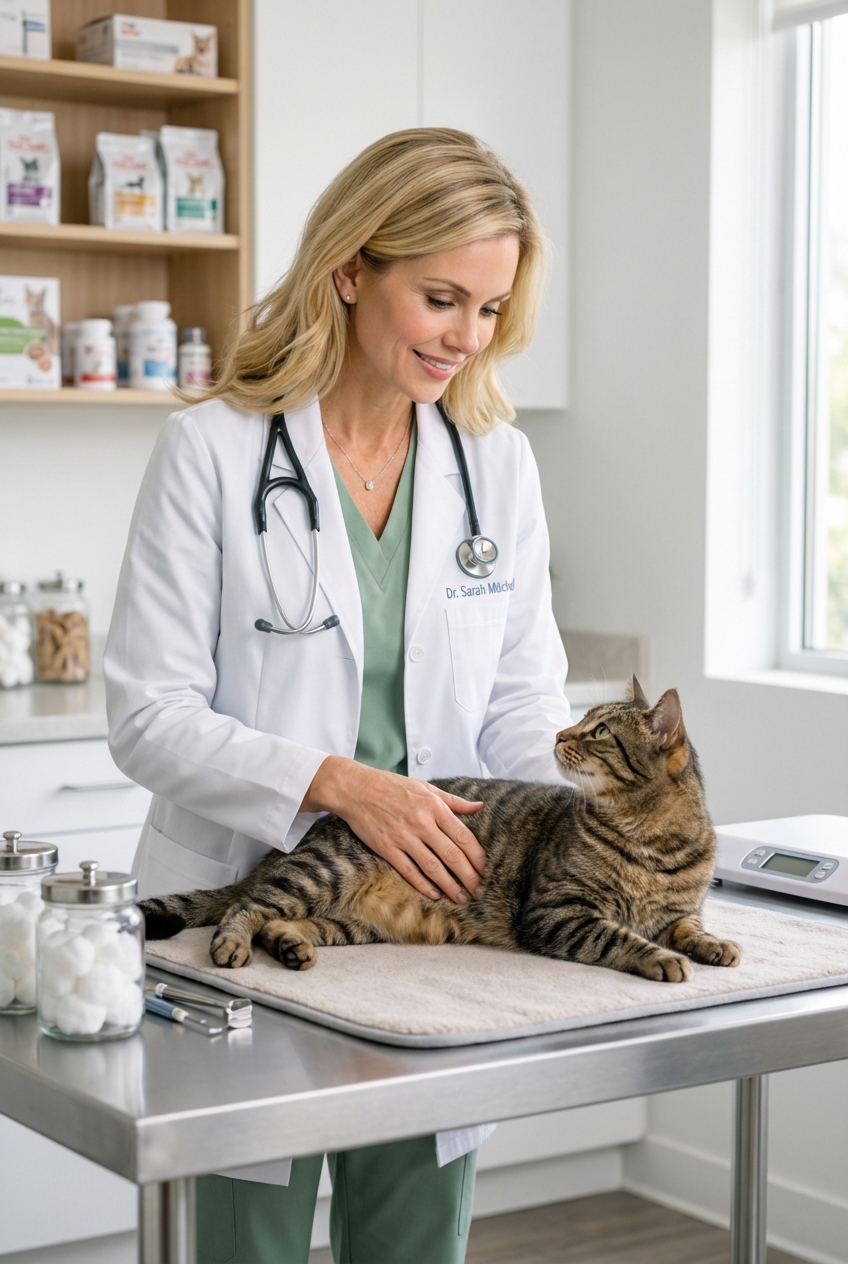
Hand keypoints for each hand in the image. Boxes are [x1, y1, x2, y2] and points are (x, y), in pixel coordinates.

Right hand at [301, 757, 484, 903]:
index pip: (464, 836)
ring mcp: (403, 837)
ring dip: (450, 886)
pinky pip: (409, 871)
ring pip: (433, 867)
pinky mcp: (387, 848)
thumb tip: (480, 806)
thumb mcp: (426, 787)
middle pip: (452, 855)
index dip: (477, 856)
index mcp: (434, 806)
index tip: (485, 870)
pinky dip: (423, 885)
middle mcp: (421, 822)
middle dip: (469, 876)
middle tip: (479, 890)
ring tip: (462, 898)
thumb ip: (454, 800)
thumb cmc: (392, 786)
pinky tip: (435, 894)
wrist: (355, 788)